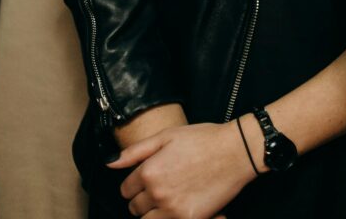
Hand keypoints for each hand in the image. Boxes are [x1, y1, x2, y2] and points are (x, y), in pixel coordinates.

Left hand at [107, 120, 254, 217]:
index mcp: (149, 171)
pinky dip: (166, 217)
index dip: (136, 183)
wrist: (235, 151)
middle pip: (135, 208)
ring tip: (168, 198)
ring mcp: (172, 209)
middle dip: (143, 198)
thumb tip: (110, 163)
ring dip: (153, 212)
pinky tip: (177, 206)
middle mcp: (157, 193)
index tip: (148, 177)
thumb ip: (135, 151)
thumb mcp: (167, 135)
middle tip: (160, 186)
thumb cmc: (203, 139)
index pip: (126, 189)